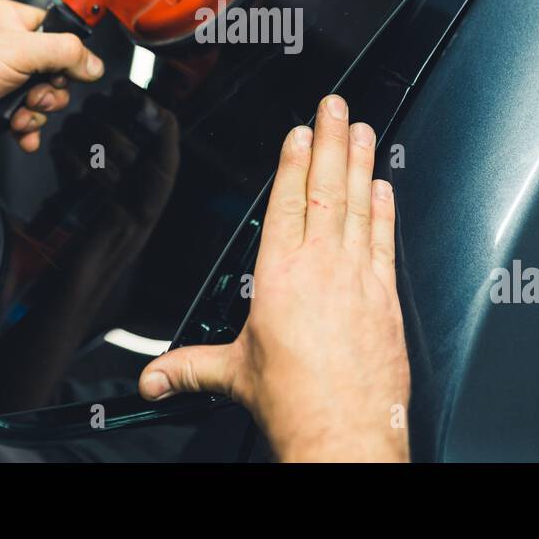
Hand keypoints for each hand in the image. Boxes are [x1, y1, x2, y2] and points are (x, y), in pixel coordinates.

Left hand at [0, 0, 104, 151]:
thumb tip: (93, 63)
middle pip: (54, 69)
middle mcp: (4, 47)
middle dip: (50, 90)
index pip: (56, 31)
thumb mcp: (19, 50)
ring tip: (21, 113)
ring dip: (37, 112)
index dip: (67, 53)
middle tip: (36, 94)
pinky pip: (25, 118)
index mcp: (9, 20)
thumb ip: (65, 53)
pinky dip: (26, 128)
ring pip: (40, 97)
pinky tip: (19, 131)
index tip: (69, 69)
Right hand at [138, 94, 410, 461]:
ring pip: (358, 206)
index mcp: (278, 278)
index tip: (299, 131)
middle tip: (337, 105)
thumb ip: (190, 368)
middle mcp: (320, 269)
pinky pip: (385, 240)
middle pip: (326, 190)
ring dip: (361, 163)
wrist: (344, 433)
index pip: (286, 204)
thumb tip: (153, 379)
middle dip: (331, 141)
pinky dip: (385, 210)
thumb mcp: (233, 376)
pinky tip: (385, 186)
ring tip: (363, 129)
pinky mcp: (385, 298)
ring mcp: (358, 279)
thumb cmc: (295, 403)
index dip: (293, 162)